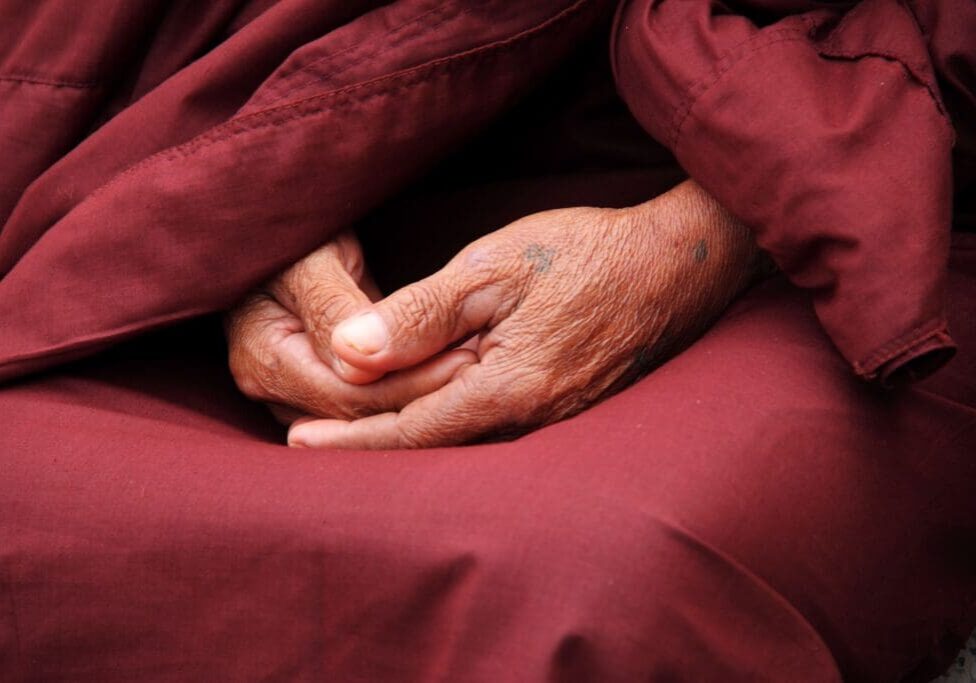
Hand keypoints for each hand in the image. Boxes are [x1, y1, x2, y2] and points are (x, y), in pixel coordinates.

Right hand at [225, 231, 475, 423]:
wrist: (288, 223)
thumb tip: (359, 367)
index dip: (408, 384)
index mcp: (261, 359)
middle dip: (421, 394)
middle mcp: (271, 387)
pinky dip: (408, 387)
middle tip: (480, 367)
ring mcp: (293, 391)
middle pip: (357, 413)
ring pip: (365, 414)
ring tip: (475, 371)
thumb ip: (332, 309)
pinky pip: (368, 400)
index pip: (344, 395)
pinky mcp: (322, 382)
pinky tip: (450, 370)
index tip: (464, 361)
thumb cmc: (294, 229)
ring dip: (419, 397)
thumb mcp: (312, 258)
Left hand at [288, 180, 759, 448]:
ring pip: (459, 444)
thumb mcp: (492, 268)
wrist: (674, 265)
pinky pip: (491, 432)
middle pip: (430, 447)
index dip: (349, 441)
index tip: (297, 445)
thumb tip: (351, 353)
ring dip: (402, 438)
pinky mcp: (566, 412)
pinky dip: (444, 426)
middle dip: (366, 446)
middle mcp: (530, 422)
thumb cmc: (583, 255)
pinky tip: (420, 411)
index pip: (408, 432)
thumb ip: (420, 313)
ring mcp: (553, 424)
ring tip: (347, 430)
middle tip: (305, 437)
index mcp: (506, 390)